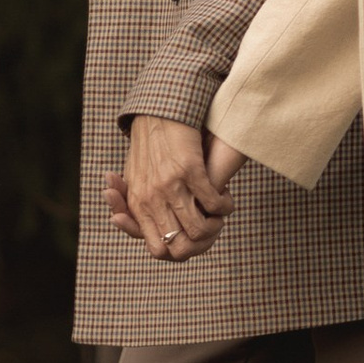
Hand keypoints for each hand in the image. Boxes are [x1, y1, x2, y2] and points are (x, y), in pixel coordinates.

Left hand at [105, 121, 241, 261]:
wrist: (159, 111)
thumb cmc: (149, 147)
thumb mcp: (137, 179)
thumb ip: (141, 206)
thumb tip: (156, 232)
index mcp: (139, 204)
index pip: (158, 250)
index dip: (178, 252)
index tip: (190, 238)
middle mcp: (152, 199)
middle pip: (180, 247)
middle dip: (200, 244)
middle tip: (208, 229)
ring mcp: (171, 186)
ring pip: (199, 229)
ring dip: (215, 226)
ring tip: (219, 214)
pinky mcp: (190, 170)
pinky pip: (213, 202)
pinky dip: (224, 205)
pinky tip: (226, 197)